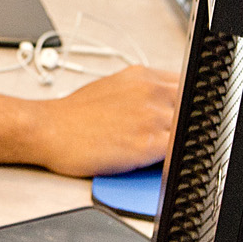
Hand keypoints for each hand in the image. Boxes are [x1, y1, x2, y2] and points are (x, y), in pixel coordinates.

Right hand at [20, 65, 179, 176]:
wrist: (47, 129)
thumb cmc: (73, 115)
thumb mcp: (114, 88)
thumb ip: (144, 93)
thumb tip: (164, 105)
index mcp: (144, 76)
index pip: (188, 86)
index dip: (191, 105)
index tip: (189, 117)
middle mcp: (151, 92)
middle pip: (195, 108)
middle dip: (188, 124)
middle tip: (173, 138)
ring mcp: (152, 117)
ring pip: (190, 131)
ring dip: (181, 142)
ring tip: (165, 154)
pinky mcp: (148, 144)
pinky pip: (178, 154)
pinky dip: (175, 160)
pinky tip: (162, 165)